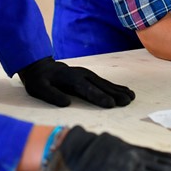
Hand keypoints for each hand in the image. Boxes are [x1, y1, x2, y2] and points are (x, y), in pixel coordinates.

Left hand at [18, 57, 134, 107]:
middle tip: (127, 102)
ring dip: (119, 90)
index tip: (111, 104)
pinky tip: (125, 91)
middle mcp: (83, 75)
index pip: (87, 90)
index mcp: (71, 79)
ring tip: (131, 97)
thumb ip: (52, 95)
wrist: (41, 66)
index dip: (99, 97)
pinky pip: (105, 82)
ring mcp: (87, 75)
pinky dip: (116, 87)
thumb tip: (66, 103)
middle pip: (101, 86)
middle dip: (115, 94)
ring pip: (105, 83)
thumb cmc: (40, 80)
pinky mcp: (90, 76)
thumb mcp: (39, 89)